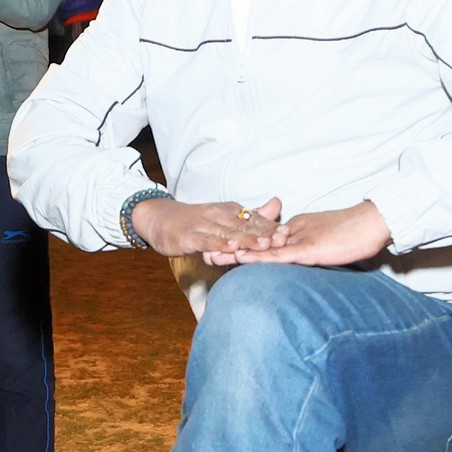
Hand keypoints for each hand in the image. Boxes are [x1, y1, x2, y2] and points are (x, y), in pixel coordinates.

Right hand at [131, 195, 282, 260]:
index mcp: (231, 212)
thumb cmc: (197, 221)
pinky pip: (207, 241)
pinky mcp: (190, 236)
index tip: (290, 234)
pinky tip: (230, 248)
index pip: (255, 220)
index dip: (272, 227)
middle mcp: (220, 216)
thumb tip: (278, 204)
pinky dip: (219, 244)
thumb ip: (252, 214)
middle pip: (246, 226)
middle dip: (265, 233)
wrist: (161, 219)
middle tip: (283, 239)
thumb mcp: (226, 216)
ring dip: (247, 239)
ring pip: (229, 233)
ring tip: (264, 244)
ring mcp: (205, 225)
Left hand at [218, 201, 392, 267]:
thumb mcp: (331, 242)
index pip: (266, 239)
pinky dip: (258, 258)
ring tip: (212, 256)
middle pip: (257, 241)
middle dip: (230, 246)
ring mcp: (300, 239)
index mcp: (299, 229)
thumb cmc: (360, 232)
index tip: (222, 247)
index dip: (243, 243)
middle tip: (204, 250)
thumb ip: (316, 249)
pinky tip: (242, 261)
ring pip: (262, 247)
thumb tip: (306, 259)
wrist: (378, 221)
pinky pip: (279, 255)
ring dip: (236, 253)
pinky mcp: (309, 249)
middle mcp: (294, 231)